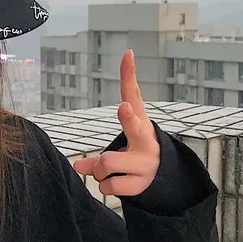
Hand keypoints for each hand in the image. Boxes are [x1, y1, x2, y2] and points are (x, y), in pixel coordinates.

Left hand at [72, 49, 159, 196]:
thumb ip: (96, 157)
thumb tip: (77, 167)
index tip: (127, 54)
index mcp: (140, 123)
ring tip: (111, 173)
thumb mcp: (120, 148)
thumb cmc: (135, 156)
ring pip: (106, 163)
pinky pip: (108, 186)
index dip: (129, 74)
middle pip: (134, 127)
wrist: (165, 181)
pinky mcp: (142, 183)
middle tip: (124, 108)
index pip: (134, 94)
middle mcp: (146, 140)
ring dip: (99, 172)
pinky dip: (105, 187)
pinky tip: (118, 184)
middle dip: (129, 118)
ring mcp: (146, 163)